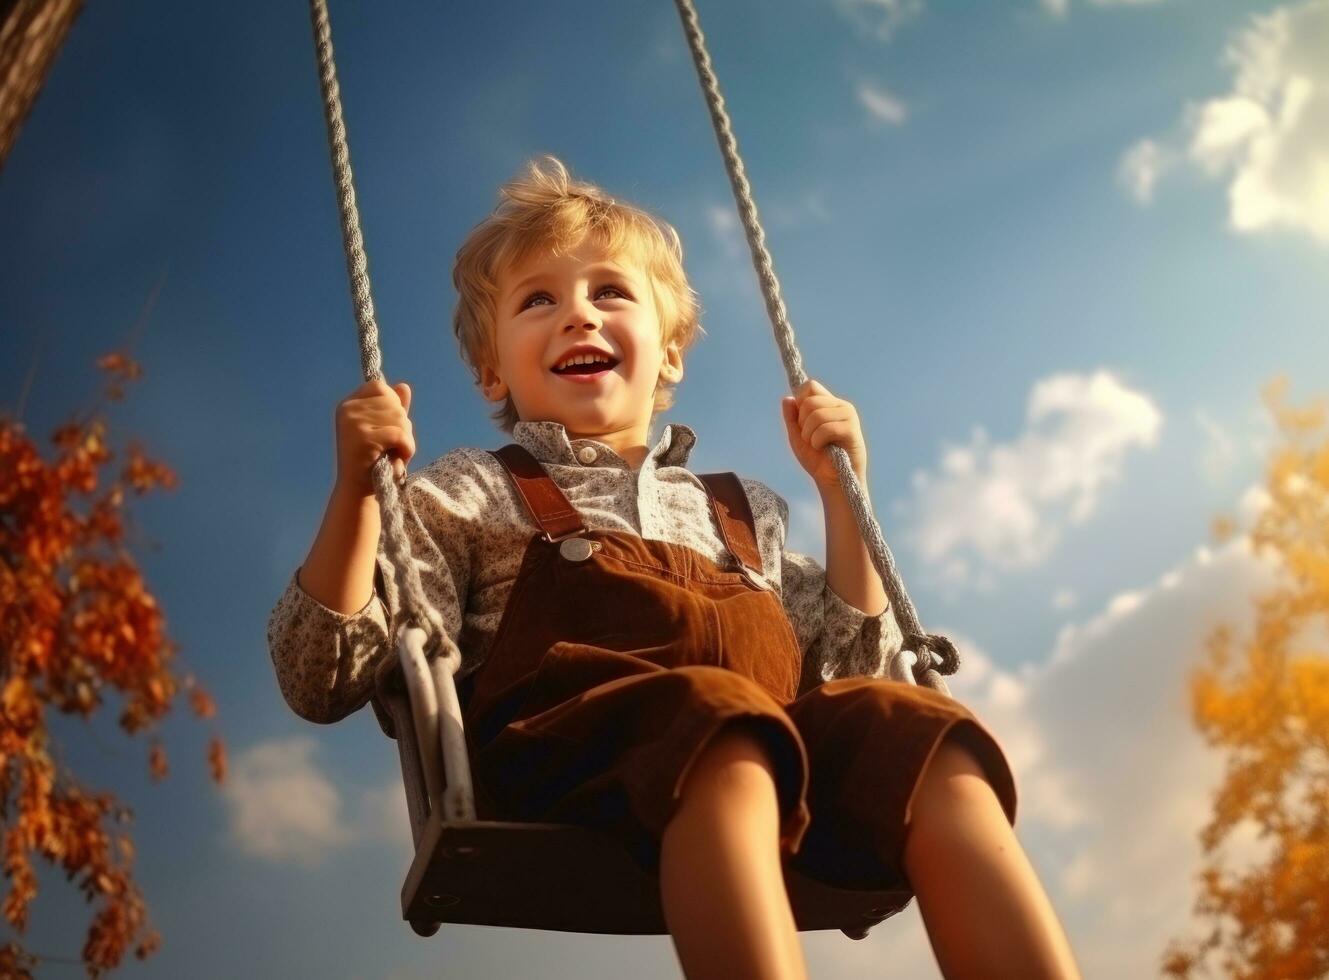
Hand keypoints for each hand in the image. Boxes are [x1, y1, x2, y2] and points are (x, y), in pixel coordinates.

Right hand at [334, 379, 414, 496]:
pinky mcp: (363, 438)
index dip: (392, 403)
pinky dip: (406, 447)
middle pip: (392, 401)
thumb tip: (404, 386)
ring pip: (399, 416)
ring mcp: (353, 423)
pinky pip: (399, 433)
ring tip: (392, 453)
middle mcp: (347, 410)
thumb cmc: (375, 462)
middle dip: (401, 424)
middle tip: (390, 446)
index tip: (387, 426)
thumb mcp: (386, 431)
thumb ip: (394, 409)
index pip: (379, 386)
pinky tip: (398, 458)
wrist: (359, 493)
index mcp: (348, 405)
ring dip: (405, 438)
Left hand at [780, 378, 867, 493]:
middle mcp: (840, 406)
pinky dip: (817, 441)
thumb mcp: (798, 438)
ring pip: (816, 414)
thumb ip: (791, 418)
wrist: (833, 482)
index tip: (802, 423)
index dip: (799, 402)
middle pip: (809, 401)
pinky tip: (824, 449)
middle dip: (802, 424)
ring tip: (818, 445)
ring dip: (809, 435)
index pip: (810, 386)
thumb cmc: (818, 461)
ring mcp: (848, 416)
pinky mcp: (852, 429)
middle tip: (811, 438)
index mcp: (828, 404)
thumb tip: (788, 398)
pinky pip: (826, 428)